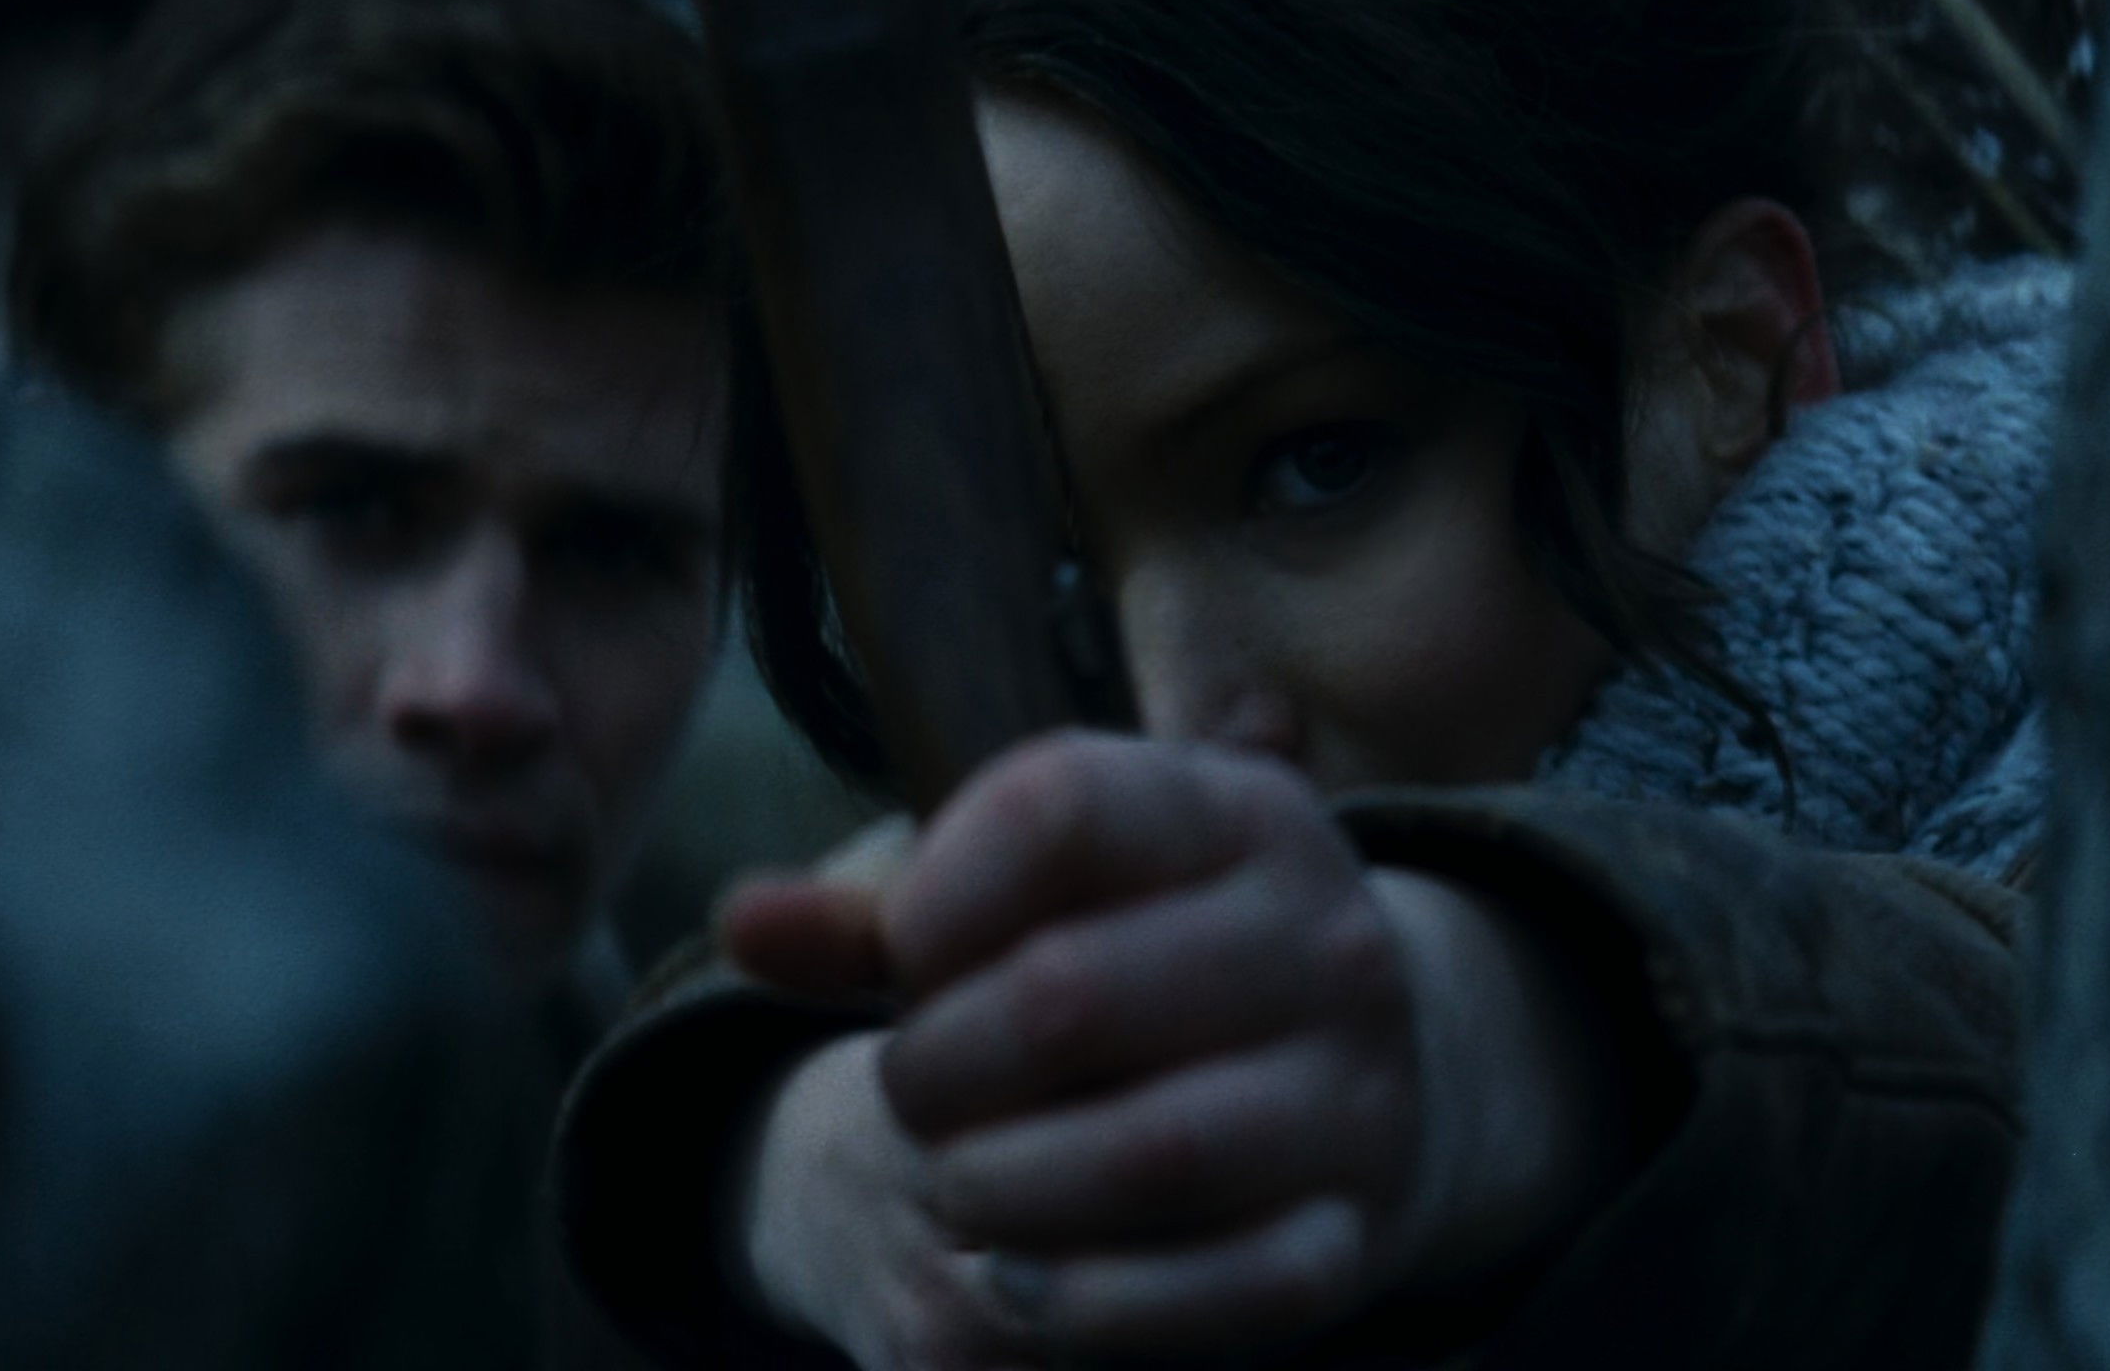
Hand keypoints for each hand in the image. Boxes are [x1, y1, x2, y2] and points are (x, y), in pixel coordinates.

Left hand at [722, 732, 1627, 1366]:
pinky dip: (1087, 1301)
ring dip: (998, 1185)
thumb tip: (738, 924)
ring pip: (1147, 1153)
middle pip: (1072, 994)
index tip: (905, 954)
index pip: (1059, 808)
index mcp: (1239, 812)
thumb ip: (885, 916)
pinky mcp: (1358, 1231)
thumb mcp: (1046, 902)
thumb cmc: (1149, 963)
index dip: (934, 893)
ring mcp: (1356, 1090)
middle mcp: (1324, 937)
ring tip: (952, 1184)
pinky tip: (1010, 1275)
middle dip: (940, 1064)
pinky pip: (1219, 1291)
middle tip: (910, 1092)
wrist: (1371, 1068)